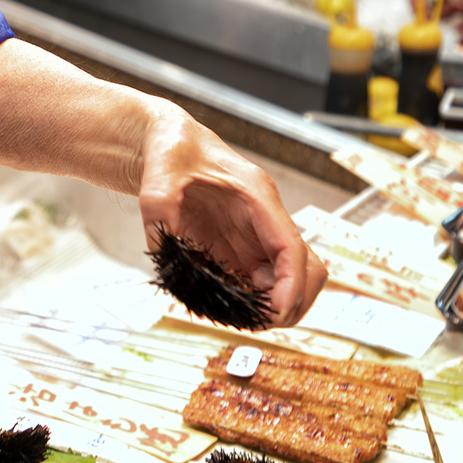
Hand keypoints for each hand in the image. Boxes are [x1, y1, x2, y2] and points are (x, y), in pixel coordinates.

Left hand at [136, 107, 325, 327]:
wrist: (166, 140)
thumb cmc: (173, 146)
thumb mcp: (160, 170)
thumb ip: (158, 204)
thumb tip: (161, 242)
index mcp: (257, 196)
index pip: (291, 247)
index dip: (291, 284)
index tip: (276, 312)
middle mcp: (262, 219)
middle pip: (304, 269)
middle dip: (291, 302)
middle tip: (257, 322)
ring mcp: (252, 236)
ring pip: (285, 280)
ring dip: (271, 305)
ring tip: (237, 318)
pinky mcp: (236, 248)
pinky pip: (256, 283)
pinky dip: (248, 301)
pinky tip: (223, 307)